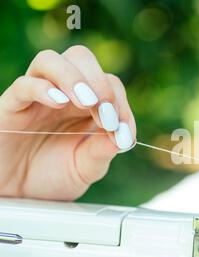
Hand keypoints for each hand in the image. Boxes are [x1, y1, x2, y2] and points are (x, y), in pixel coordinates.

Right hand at [0, 46, 135, 200]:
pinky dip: (43, 89)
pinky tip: (59, 102)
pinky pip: (24, 85)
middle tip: (107, 115)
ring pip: (50, 60)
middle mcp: (63, 94)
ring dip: (74, 78)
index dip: (122, 104)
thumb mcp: (85, 169)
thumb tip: (123, 137)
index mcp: (87, 105)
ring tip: (88, 103)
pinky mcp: (12, 106)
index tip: (124, 134)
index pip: (110, 84)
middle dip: (101, 83)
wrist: (20, 196)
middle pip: (81, 58)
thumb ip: (102, 153)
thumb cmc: (53, 177)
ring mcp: (36, 97)